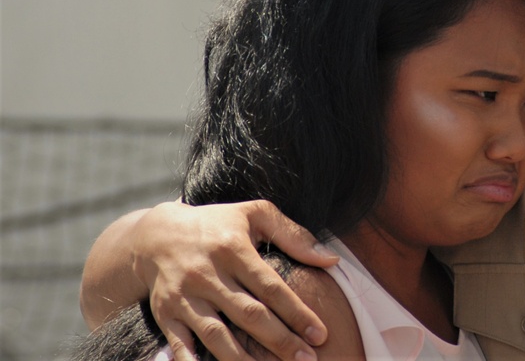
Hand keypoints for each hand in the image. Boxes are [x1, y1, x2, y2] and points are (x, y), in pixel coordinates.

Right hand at [133, 200, 338, 360]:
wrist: (156, 235)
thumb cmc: (218, 224)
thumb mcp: (255, 215)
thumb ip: (294, 235)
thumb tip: (332, 259)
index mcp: (233, 248)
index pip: (271, 287)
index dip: (297, 313)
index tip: (320, 334)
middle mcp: (208, 274)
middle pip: (249, 314)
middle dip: (280, 341)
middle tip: (306, 360)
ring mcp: (185, 296)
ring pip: (217, 335)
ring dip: (245, 360)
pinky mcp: (166, 314)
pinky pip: (181, 345)